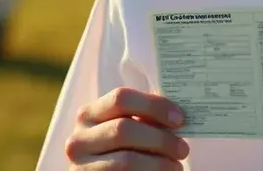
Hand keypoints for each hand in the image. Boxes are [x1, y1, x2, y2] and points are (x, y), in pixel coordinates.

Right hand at [65, 86, 189, 169]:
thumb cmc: (120, 153)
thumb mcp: (126, 131)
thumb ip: (143, 119)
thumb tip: (176, 113)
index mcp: (89, 115)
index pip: (121, 98)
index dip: (154, 106)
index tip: (179, 119)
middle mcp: (79, 138)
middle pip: (124, 129)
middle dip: (160, 139)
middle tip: (183, 149)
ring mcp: (81, 165)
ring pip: (126, 160)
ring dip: (159, 163)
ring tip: (176, 166)